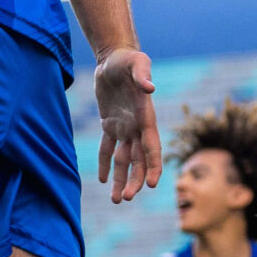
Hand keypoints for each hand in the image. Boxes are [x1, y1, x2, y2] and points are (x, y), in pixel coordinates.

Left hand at [94, 47, 161, 202]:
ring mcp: (124, 127)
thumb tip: (150, 88)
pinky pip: (107, 148)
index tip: (151, 184)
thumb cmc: (128, 59)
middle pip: (138, 160)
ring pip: (124, 159)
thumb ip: (143, 75)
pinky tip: (104, 180)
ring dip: (122, 179)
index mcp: (146, 116)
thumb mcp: (137, 62)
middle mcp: (137, 126)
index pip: (151, 147)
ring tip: (118, 200)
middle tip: (127, 198)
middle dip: (135, 180)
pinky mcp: (109, 123)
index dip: (152, 166)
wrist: (114, 57)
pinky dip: (106, 163)